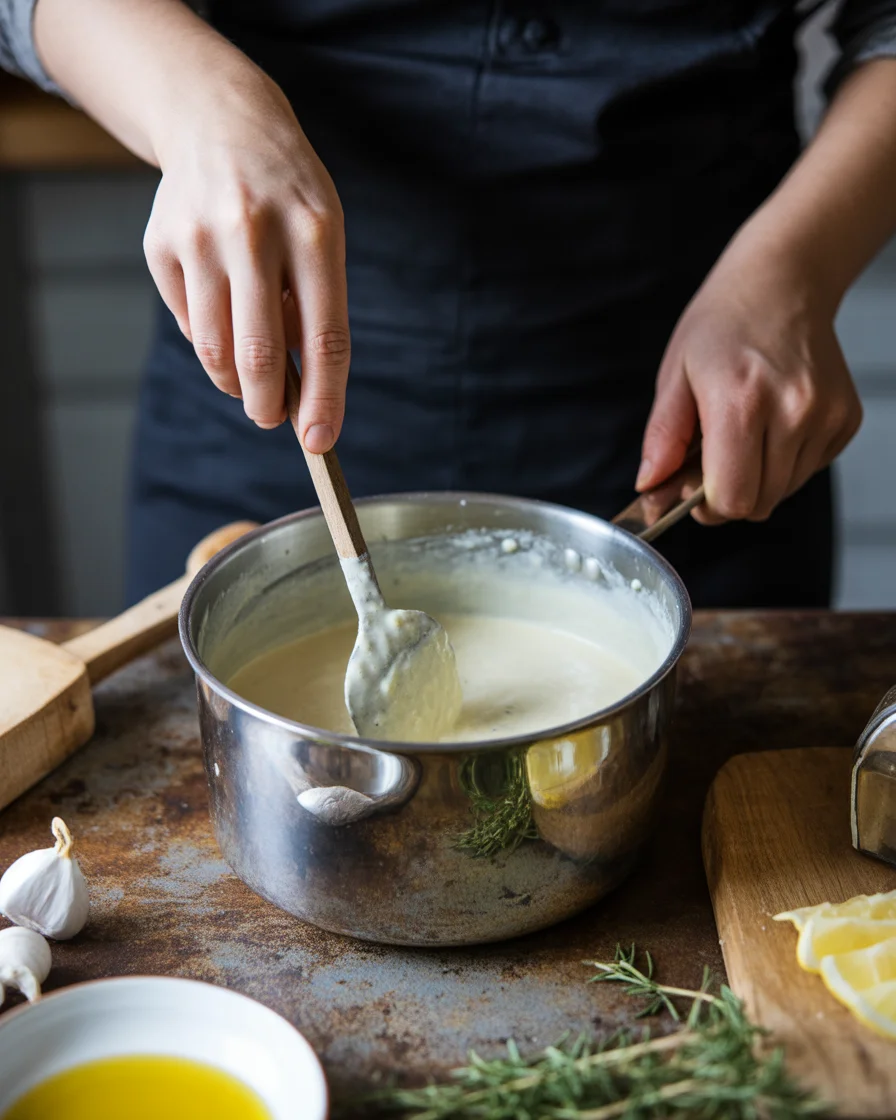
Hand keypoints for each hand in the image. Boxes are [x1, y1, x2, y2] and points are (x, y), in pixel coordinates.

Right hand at [143, 67, 348, 448]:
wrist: (221, 122)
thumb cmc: (289, 196)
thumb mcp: (324, 236)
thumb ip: (317, 310)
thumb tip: (300, 395)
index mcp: (315, 231)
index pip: (325, 336)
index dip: (325, 398)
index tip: (321, 442)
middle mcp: (254, 230)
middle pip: (260, 354)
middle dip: (269, 406)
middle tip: (272, 417)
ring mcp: (200, 236)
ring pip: (215, 350)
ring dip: (235, 381)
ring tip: (250, 376)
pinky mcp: (160, 244)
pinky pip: (189, 325)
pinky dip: (209, 339)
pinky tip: (223, 311)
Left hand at [637, 232, 861, 522]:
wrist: (782, 283)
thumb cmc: (722, 325)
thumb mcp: (675, 376)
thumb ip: (662, 438)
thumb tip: (650, 486)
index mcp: (741, 402)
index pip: (732, 499)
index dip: (706, 505)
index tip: (693, 487)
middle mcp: (793, 411)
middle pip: (759, 503)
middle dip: (730, 493)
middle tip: (715, 457)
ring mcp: (826, 416)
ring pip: (785, 491)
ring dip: (759, 477)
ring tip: (747, 431)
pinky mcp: (847, 419)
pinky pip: (810, 470)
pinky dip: (787, 461)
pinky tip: (774, 422)